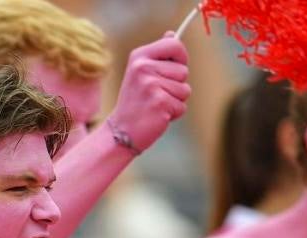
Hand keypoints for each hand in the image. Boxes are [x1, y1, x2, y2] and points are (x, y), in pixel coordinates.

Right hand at [104, 34, 190, 152]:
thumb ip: (158, 55)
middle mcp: (144, 67)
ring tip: (156, 105)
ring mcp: (151, 85)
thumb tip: (172, 35)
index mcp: (139, 56)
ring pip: (185, 90)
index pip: (175, 45)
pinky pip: (182, 106)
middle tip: (156, 94)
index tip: (173, 69)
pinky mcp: (160, 103)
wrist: (121, 131)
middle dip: (177, 85)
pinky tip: (157, 115)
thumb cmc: (135, 102)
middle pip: (184, 71)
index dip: (181, 58)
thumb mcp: (140, 72)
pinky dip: (174, 114)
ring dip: (175, 101)